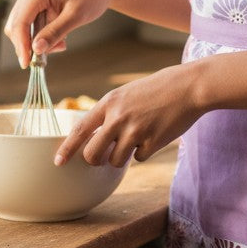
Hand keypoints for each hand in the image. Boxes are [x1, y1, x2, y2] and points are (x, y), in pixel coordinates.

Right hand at [3, 0, 113, 66]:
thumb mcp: (76, 17)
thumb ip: (55, 32)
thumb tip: (35, 50)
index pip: (20, 23)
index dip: (21, 45)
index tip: (27, 64)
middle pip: (16, 27)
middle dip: (31, 44)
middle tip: (55, 51)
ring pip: (22, 28)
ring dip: (38, 41)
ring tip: (62, 43)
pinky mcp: (34, 4)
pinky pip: (30, 26)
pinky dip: (41, 36)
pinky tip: (60, 37)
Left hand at [53, 64, 204, 168]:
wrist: (189, 86)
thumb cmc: (158, 89)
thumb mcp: (127, 94)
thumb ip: (110, 113)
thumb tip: (96, 140)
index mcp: (110, 103)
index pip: (80, 129)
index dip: (67, 148)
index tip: (58, 161)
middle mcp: (118, 117)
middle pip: (93, 154)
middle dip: (96, 161)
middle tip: (104, 156)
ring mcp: (136, 130)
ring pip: (116, 161)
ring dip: (123, 157)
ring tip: (138, 138)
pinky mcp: (153, 142)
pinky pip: (140, 158)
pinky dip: (145, 151)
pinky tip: (155, 134)